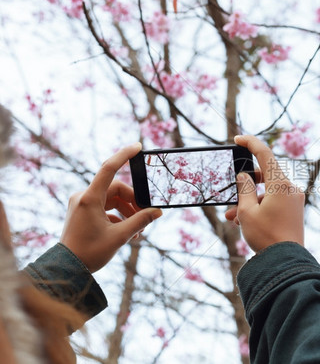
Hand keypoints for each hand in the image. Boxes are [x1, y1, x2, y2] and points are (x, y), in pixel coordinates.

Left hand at [60, 143, 161, 271]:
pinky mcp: (82, 211)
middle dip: (133, 202)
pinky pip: (105, 208)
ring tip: (139, 230)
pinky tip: (128, 232)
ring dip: (127, 211)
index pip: (109, 168)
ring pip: (112, 200)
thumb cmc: (90, 252)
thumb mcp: (120, 237)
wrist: (67, 268)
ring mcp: (82, 204)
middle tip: (146, 217)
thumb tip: (158, 212)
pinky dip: (118, 217)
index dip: (124, 155)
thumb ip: (140, 221)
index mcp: (89, 198)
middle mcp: (83, 197)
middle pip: (116, 190)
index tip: (138, 146)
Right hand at [225, 135, 303, 251]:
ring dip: (249, 201)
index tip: (238, 139)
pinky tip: (242, 221)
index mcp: (281, 184)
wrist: (285, 263)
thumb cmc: (266, 236)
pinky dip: (259, 208)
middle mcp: (291, 189)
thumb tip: (244, 176)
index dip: (250, 143)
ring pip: (266, 192)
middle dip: (245, 184)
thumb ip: (244, 189)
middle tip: (231, 188)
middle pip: (265, 175)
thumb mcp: (247, 211)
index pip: (265, 154)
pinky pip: (273, 202)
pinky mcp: (294, 211)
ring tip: (232, 217)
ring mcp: (294, 200)